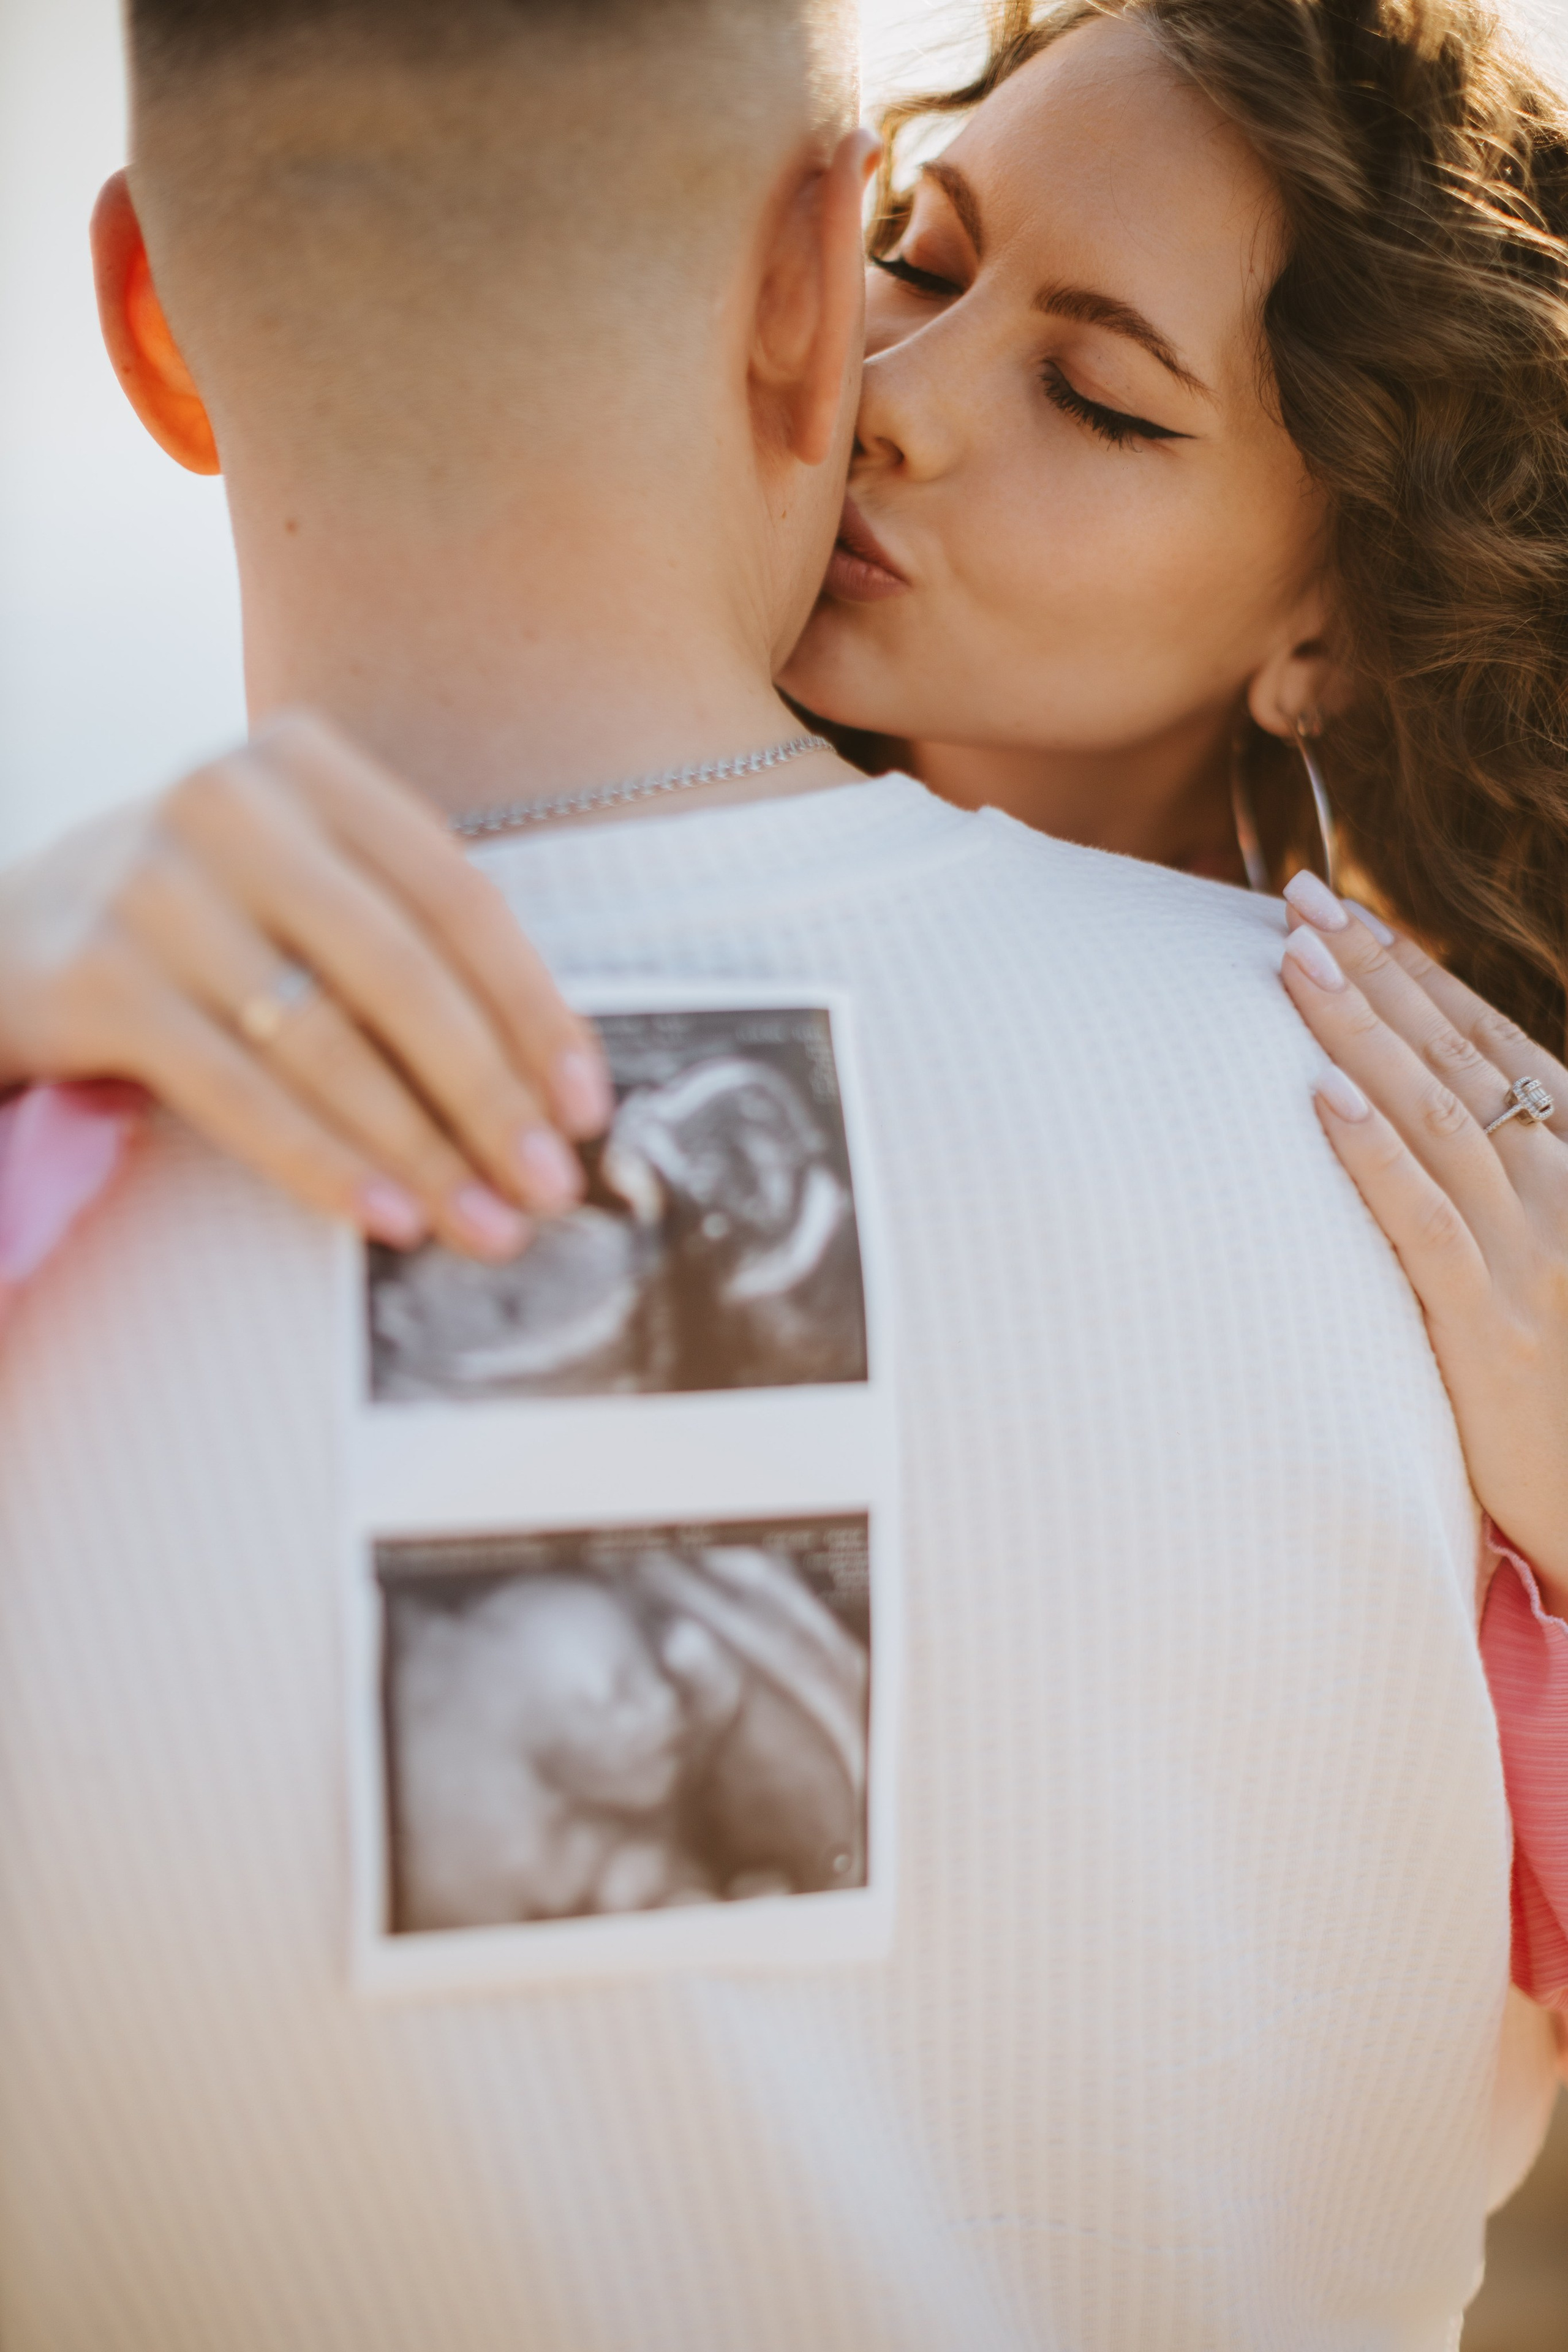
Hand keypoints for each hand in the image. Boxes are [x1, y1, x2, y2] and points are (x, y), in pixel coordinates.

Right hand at [0, 711, 611, 1257]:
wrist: (4, 938)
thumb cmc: (200, 927)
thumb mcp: (299, 890)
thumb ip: (405, 944)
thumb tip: (548, 1088)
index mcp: (304, 765)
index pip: (457, 896)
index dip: (534, 1009)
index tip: (587, 1106)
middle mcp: (226, 803)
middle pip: (400, 970)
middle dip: (488, 1094)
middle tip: (549, 1186)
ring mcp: (151, 885)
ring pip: (322, 1040)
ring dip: (419, 1149)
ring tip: (485, 1225)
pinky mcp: (92, 977)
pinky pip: (235, 1092)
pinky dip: (321, 1163)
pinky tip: (386, 1217)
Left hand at [1278, 870, 1567, 1607]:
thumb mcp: (1546, 1262)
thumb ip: (1494, 1186)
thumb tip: (1404, 1114)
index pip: (1493, 1046)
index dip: (1420, 975)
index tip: (1352, 912)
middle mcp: (1560, 1193)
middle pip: (1457, 1059)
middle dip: (1376, 973)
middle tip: (1302, 899)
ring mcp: (1529, 1255)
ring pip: (1435, 1117)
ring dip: (1360, 1031)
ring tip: (1295, 962)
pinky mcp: (1490, 1327)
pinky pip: (1423, 1223)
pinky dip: (1372, 1154)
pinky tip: (1319, 1097)